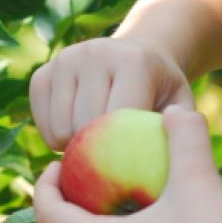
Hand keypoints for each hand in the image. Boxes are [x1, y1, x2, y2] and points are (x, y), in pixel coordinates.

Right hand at [29, 37, 193, 150]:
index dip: (121, 153)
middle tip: (111, 161)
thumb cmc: (161, 90)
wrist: (138, 53)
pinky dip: (55, 139)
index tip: (131, 169)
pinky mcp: (42, 72)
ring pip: (59, 129)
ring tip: (96, 146)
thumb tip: (174, 155)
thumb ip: (181, 129)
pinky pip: (40, 123)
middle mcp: (94, 53)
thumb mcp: (181, 104)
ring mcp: (64, 60)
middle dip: (96, 154)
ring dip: (74, 148)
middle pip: (84, 126)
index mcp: (133, 60)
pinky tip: (76, 135)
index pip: (118, 120)